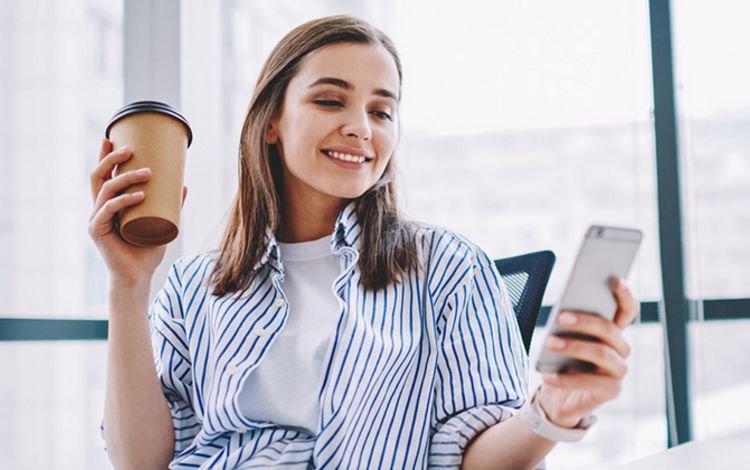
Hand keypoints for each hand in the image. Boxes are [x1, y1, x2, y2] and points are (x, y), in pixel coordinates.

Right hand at [88, 138, 187, 286]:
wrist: (138, 276)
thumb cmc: (148, 250)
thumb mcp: (162, 221)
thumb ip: (171, 204)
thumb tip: (184, 184)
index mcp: (109, 204)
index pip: (104, 175)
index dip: (104, 155)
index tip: (112, 136)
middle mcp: (99, 208)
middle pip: (99, 176)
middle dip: (112, 159)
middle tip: (130, 149)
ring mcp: (96, 219)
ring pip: (106, 189)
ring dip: (127, 178)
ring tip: (147, 173)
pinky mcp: (97, 230)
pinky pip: (109, 210)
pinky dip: (124, 200)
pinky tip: (140, 195)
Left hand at [537, 278, 637, 427]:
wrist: (559, 397)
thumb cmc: (561, 359)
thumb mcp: (563, 338)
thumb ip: (568, 323)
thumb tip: (563, 309)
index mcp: (612, 330)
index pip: (627, 310)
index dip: (624, 295)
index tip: (613, 279)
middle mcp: (621, 348)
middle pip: (609, 330)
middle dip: (585, 321)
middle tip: (561, 316)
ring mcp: (618, 371)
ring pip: (601, 353)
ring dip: (574, 346)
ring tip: (550, 342)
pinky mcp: (611, 391)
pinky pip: (589, 382)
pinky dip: (565, 378)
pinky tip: (547, 375)